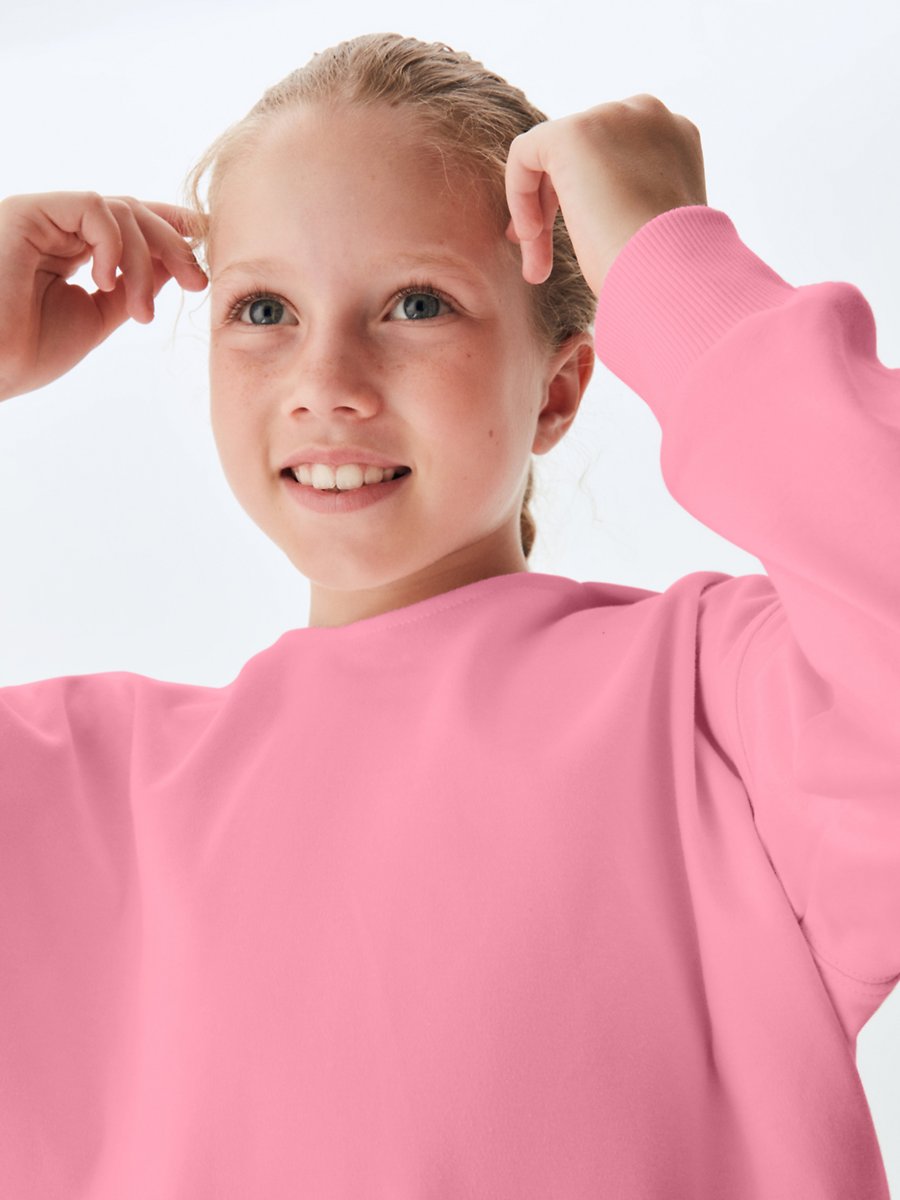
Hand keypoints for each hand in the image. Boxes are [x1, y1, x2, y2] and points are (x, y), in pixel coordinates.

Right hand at [0, 191, 208, 400]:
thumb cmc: (26, 351)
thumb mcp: (96, 318)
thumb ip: (133, 288)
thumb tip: (176, 265)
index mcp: (68, 250)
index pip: (126, 223)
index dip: (170, 225)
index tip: (206, 237)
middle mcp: (55, 228)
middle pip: (132, 212)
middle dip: (174, 245)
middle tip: (199, 283)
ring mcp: (41, 218)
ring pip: (119, 210)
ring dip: (145, 261)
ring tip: (139, 310)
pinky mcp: (27, 212)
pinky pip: (91, 206)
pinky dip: (113, 243)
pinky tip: (107, 281)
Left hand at [504, 94, 707, 295]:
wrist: (672, 274)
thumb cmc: (665, 270)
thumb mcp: (653, 226)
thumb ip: (631, 203)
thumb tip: (598, 215)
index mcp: (675, 137)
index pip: (615, 155)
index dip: (586, 198)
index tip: (577, 245)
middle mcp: (648, 115)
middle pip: (582, 154)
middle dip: (555, 207)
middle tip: (540, 260)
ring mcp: (612, 117)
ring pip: (552, 160)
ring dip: (538, 214)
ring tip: (537, 269)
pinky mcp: (574, 133)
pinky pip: (525, 154)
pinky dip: (519, 195)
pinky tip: (530, 237)